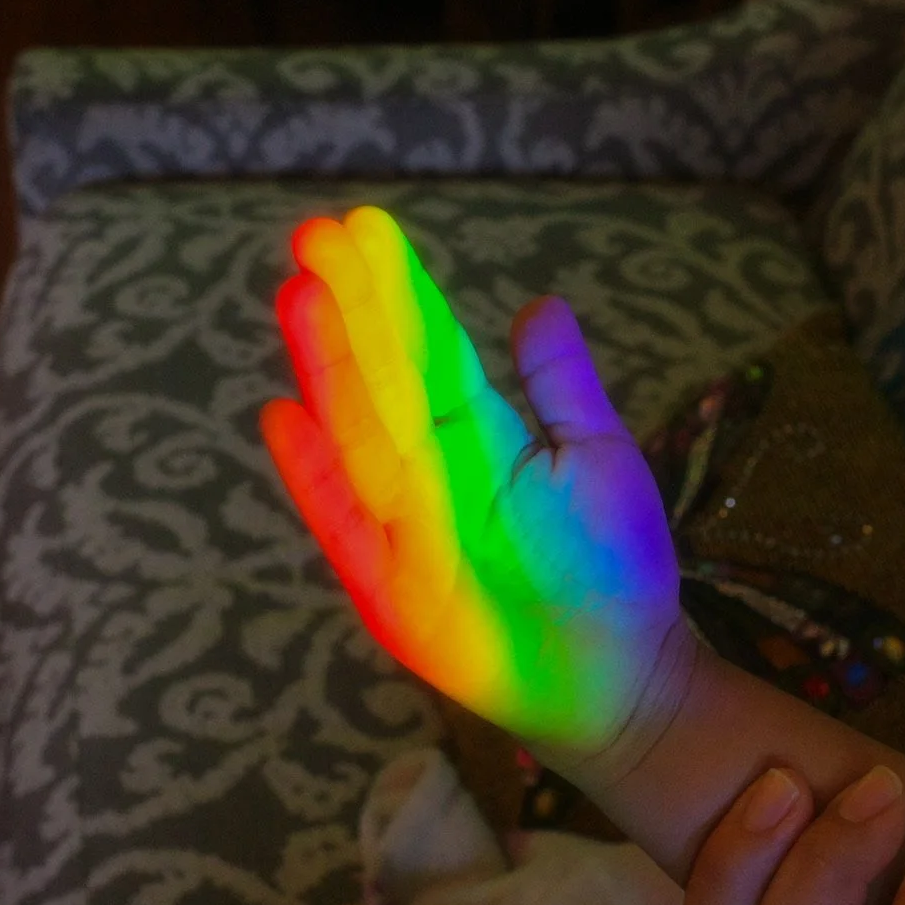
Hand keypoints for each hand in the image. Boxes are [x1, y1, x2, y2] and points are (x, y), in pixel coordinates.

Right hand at [261, 207, 682, 753]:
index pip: (428, 348)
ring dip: (326, 370)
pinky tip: (282, 416)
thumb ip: (563, 384)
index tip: (361, 226)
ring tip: (299, 298)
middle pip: (383, 379)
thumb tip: (538, 302)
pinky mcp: (389, 593)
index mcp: (480, 434)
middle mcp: (432, 472)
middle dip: (350, 310)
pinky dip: (313, 479)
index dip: (396, 290)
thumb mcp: (600, 457)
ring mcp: (404, 529)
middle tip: (314, 235)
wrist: (622, 678)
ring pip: (359, 436)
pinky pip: (345, 528)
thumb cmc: (613, 567)